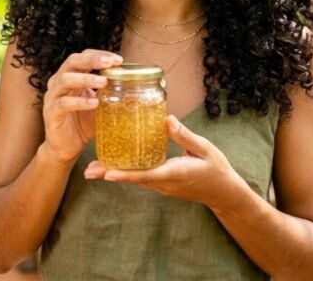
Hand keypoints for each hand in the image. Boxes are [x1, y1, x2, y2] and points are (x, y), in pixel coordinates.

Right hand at [43, 49, 121, 163]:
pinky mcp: (50, 113)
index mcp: (70, 76)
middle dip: (92, 60)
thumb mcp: (99, 104)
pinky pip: (63, 104)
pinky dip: (79, 102)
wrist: (66, 147)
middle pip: (72, 61)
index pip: (82, 56)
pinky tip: (94, 103)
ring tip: (103, 82)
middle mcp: (58, 82)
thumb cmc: (83, 122)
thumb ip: (109, 91)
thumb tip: (132, 82)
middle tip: (110, 63)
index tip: (118, 60)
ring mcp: (52, 97)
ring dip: (85, 79)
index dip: (99, 54)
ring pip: (65, 80)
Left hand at [84, 115, 244, 209]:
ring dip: (115, 174)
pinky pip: (141, 178)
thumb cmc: (216, 169)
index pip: (145, 175)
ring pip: (135, 180)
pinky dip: (127, 172)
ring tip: (93, 168)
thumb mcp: (204, 148)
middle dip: (110, 174)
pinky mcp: (162, 184)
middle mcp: (164, 183)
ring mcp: (162, 186)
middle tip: (88, 170)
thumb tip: (167, 120)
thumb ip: (184, 135)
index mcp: (174, 173)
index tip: (106, 174)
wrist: (223, 192)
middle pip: (133, 179)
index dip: (125, 174)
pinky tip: (115, 164)